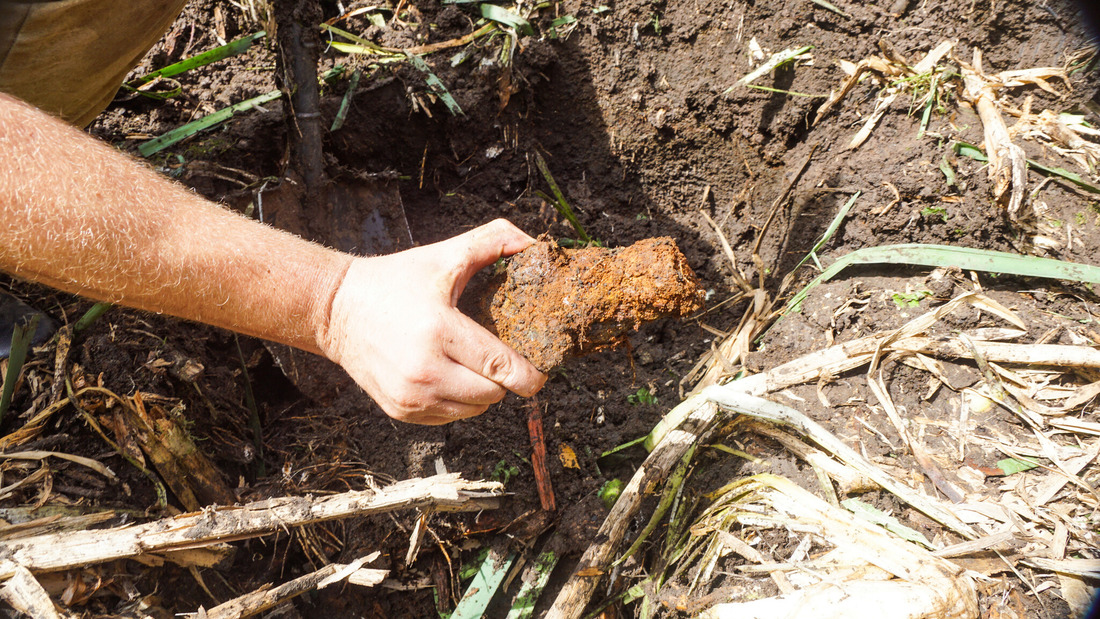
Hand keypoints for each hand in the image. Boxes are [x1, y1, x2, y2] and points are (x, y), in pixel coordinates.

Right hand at [318, 219, 546, 423]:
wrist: (336, 310)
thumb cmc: (395, 281)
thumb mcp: (443, 255)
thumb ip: (492, 241)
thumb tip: (531, 243)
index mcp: (440, 330)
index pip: (501, 366)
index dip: (529, 375)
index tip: (542, 371)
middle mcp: (425, 370)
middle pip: (493, 394)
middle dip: (505, 379)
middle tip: (500, 357)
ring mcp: (410, 396)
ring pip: (474, 410)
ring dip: (483, 393)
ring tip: (474, 365)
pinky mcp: (400, 410)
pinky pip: (450, 417)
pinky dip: (459, 402)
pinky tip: (451, 376)